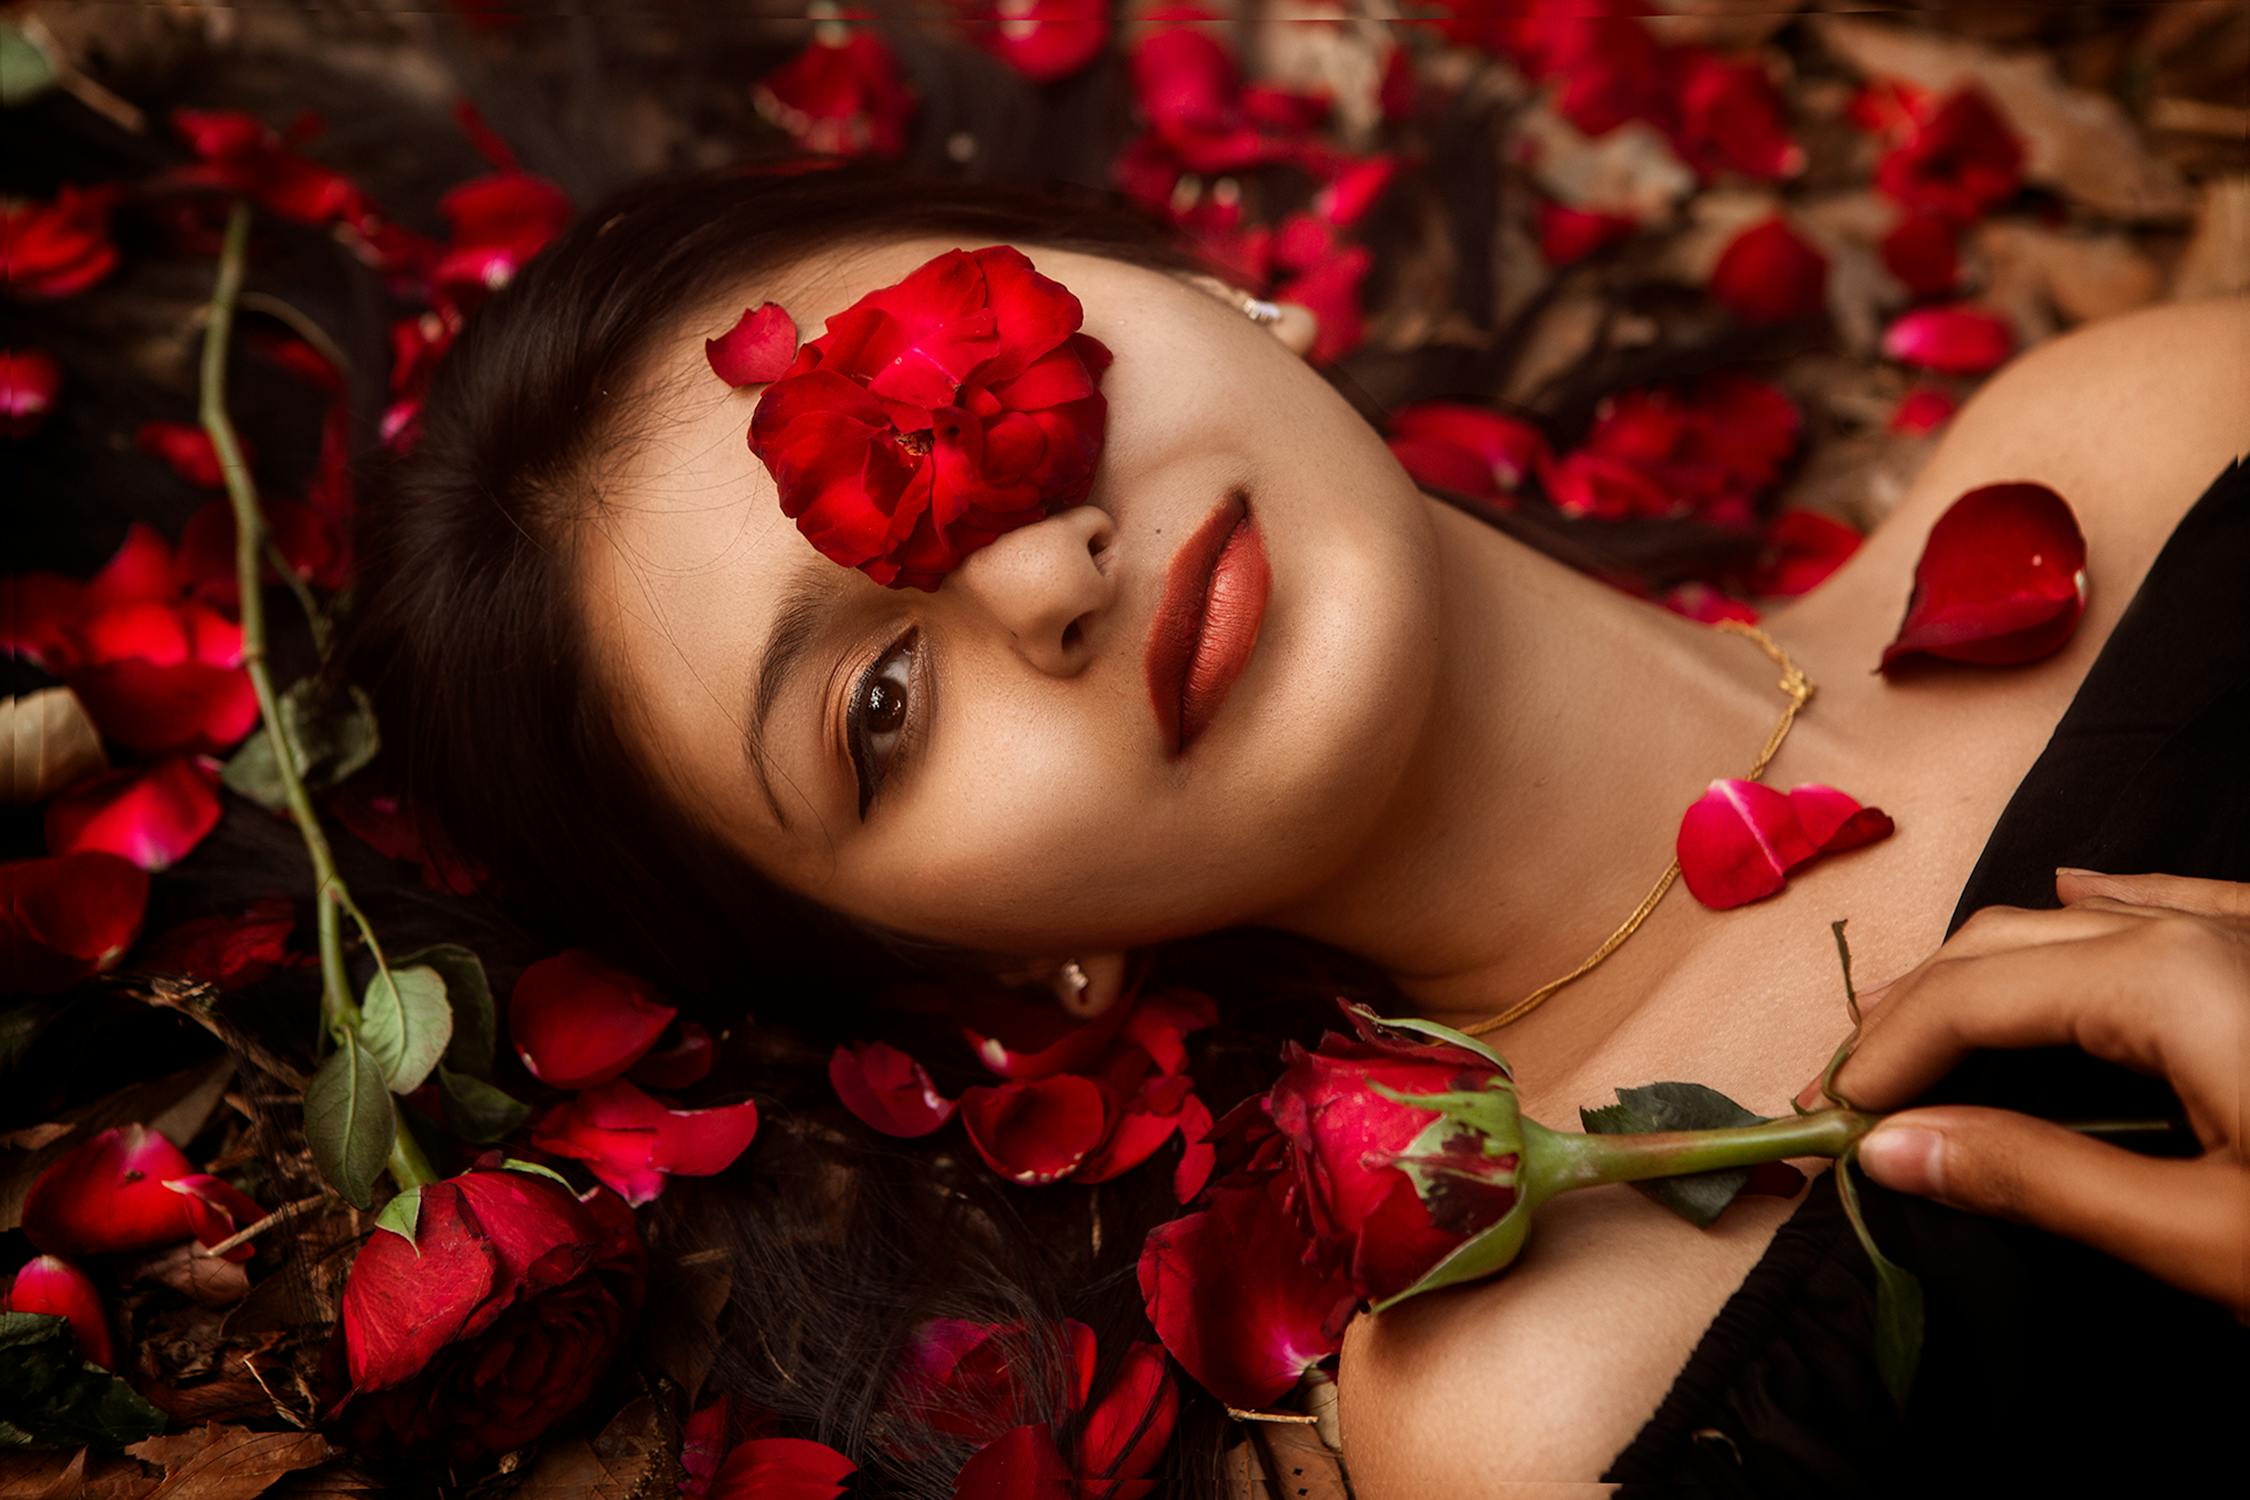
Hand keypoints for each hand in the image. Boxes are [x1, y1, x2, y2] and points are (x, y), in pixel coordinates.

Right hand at [1800, 869, 2249, 1318]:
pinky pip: (2184, 903)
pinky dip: (2109, 907)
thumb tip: (1890, 1149)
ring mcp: (2249, 939)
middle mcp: (2196, 933)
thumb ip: (2040, 1180)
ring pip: (2080, 923)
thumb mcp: (2201, 1236)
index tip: (1827, 1123)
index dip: (1883, 1057)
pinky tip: (2079, 892)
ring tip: (1911, 1019)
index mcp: (2162, 980)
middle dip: (1911, 1014)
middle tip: (1845, 1089)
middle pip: (2006, 946)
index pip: (1970, 999)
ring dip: (1983, 970)